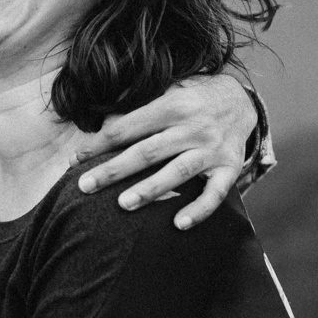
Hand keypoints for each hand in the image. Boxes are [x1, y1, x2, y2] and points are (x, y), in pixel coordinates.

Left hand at [72, 73, 256, 227]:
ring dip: (150, 189)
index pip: (128, 128)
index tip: (76, 160)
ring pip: (178, 171)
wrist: (241, 100)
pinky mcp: (230, 168)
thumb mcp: (167, 92)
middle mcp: (192, 127)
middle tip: (85, 186)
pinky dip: (198, 210)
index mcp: (171, 106)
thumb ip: (138, 108)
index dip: (100, 144)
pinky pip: (216, 193)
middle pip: (147, 151)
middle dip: (114, 169)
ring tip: (123, 204)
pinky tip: (178, 224)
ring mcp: (212, 149)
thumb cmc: (192, 100)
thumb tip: (101, 124)